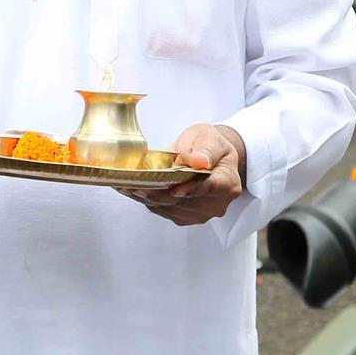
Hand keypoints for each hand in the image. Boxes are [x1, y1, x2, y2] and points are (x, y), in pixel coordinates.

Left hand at [123, 124, 246, 225]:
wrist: (208, 156)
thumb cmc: (209, 145)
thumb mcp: (210, 137)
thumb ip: (207, 149)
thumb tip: (199, 161)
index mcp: (228, 183)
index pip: (209, 188)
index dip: (191, 190)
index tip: (175, 190)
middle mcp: (216, 204)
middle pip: (185, 202)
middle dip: (159, 194)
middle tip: (136, 185)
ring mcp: (201, 213)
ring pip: (171, 209)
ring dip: (149, 198)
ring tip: (127, 186)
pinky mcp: (185, 217)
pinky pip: (164, 211)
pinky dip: (148, 201)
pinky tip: (133, 190)